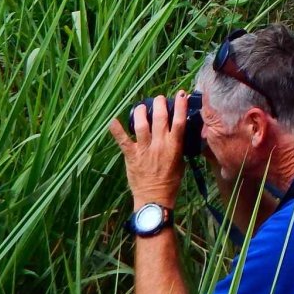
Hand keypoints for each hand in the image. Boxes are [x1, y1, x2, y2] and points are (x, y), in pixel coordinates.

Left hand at [108, 92, 187, 209]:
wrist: (154, 198)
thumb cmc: (171, 181)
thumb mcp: (180, 161)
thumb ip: (178, 145)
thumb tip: (178, 131)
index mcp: (174, 146)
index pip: (179, 121)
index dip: (180, 106)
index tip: (181, 94)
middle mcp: (159, 145)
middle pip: (160, 117)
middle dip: (160, 103)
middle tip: (159, 99)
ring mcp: (144, 149)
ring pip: (141, 124)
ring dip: (141, 111)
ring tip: (141, 107)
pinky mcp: (131, 155)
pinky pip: (122, 140)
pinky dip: (117, 130)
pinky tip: (113, 120)